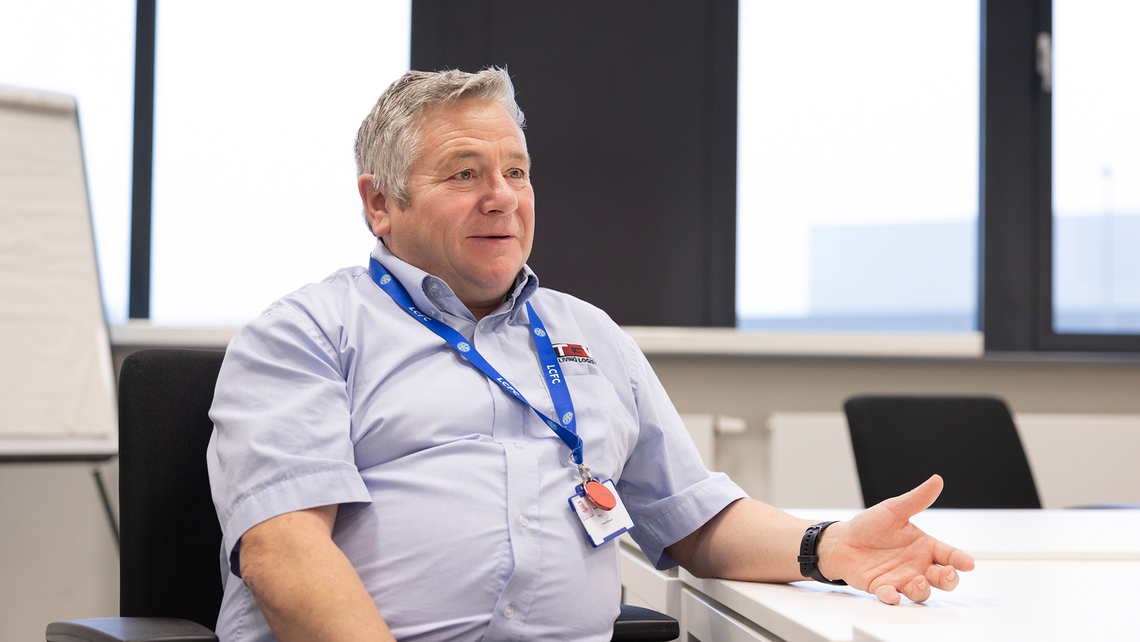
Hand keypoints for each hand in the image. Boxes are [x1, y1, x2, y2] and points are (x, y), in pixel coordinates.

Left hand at [818, 475, 975, 604]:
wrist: (843, 540)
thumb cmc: (871, 526)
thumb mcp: (894, 509)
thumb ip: (916, 499)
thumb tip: (936, 480)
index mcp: (924, 546)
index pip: (949, 555)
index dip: (960, 560)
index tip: (968, 564)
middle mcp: (917, 565)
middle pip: (942, 579)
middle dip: (948, 579)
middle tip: (946, 574)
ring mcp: (901, 578)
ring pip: (920, 592)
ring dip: (922, 589)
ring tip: (918, 581)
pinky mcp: (882, 587)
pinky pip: (890, 595)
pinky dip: (892, 597)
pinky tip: (893, 595)